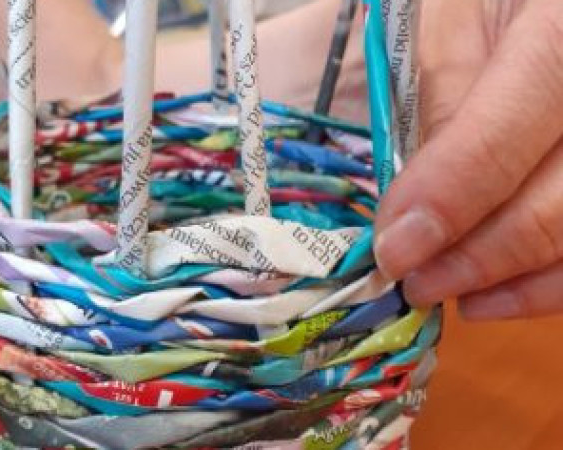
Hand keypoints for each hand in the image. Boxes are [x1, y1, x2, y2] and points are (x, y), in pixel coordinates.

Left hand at [374, 0, 562, 319]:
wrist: (536, 10)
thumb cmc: (486, 4)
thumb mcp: (453, 30)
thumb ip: (442, 110)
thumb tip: (414, 215)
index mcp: (559, 32)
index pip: (505, 137)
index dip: (446, 203)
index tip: (393, 251)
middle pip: (557, 203)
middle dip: (474, 258)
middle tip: (410, 283)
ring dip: (510, 282)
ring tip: (445, 293)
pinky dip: (545, 285)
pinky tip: (495, 297)